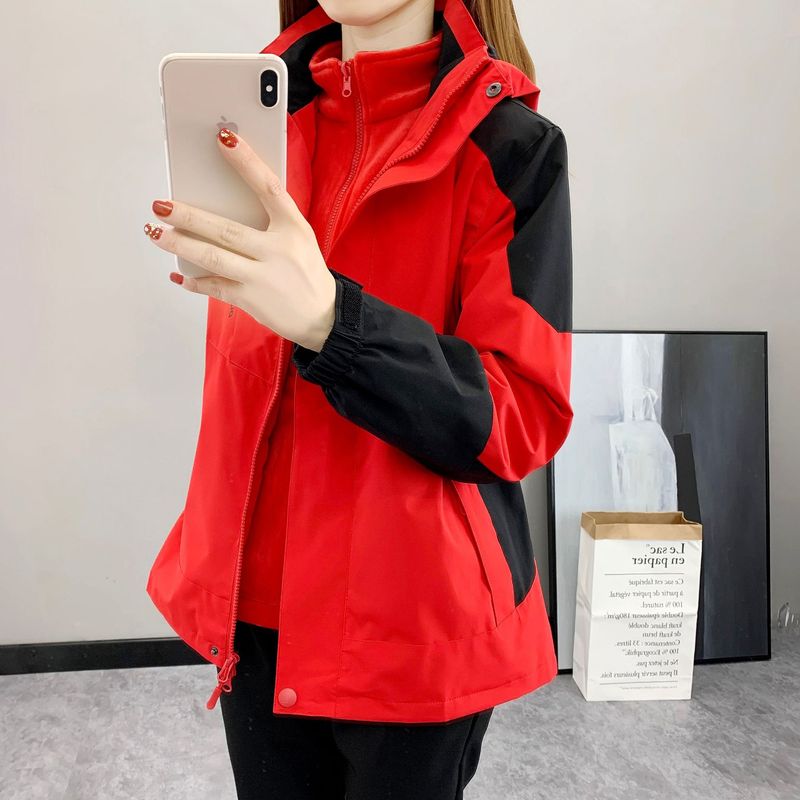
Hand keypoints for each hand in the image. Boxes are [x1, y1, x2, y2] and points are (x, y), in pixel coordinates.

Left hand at [143, 127, 335, 351]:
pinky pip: (215, 287)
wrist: (323, 316)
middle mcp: (279, 251)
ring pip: (214, 258)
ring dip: (181, 245)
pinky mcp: (252, 300)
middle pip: (226, 229)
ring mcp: (264, 278)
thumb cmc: (306, 273)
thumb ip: (270, 220)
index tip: (224, 138)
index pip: (268, 188)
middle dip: (189, 217)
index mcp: (293, 229)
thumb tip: (224, 203)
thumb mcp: (299, 239)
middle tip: (161, 205)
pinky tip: (178, 276)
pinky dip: (194, 282)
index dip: (246, 162)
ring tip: (157, 234)